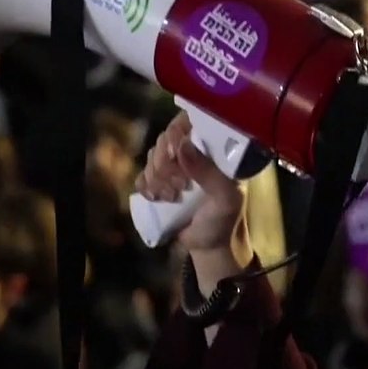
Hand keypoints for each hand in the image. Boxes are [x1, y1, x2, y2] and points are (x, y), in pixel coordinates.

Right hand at [135, 111, 245, 253]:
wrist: (209, 247)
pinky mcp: (158, 183)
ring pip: (152, 156)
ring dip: (157, 178)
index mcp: (213, 149)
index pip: (190, 122)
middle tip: (181, 186)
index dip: (176, 132)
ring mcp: (174, 167)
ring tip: (173, 197)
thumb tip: (182, 145)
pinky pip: (142, 175)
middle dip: (167, 164)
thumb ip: (208, 172)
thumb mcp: (225, 197)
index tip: (175, 153)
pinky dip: (146, 186)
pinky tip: (157, 198)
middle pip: (165, 139)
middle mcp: (192, 152)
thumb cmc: (223, 219)